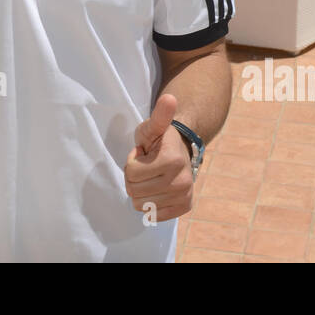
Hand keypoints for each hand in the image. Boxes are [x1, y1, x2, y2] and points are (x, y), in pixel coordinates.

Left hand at [123, 93, 194, 222]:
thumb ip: (159, 115)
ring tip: (153, 175)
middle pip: (133, 191)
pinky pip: (152, 216)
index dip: (132, 161)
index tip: (144, 154)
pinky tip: (158, 188)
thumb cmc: (160, 139)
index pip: (130, 173)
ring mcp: (184, 196)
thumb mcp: (154, 126)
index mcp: (172, 160)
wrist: (182, 151)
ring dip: (142, 190)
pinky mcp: (184, 207)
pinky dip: (150, 203)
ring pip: (141, 205)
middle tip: (147, 165)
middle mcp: (182, 182)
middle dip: (134, 177)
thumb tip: (169, 98)